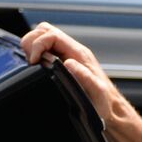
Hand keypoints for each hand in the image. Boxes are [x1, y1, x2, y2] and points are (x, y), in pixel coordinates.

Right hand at [20, 21, 141, 141]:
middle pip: (44, 31)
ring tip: (34, 65)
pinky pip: (45, 50)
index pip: (51, 34)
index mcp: (79, 54)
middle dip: (32, 42)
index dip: (38, 43)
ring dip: (33, 47)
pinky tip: (38, 69)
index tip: (34, 61)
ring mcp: (66, 56)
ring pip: (43, 38)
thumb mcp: (97, 93)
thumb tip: (69, 64)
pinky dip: (37, 55)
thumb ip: (86, 77)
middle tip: (32, 62)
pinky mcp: (62, 64)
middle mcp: (72, 51)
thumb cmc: (104, 104)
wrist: (110, 110)